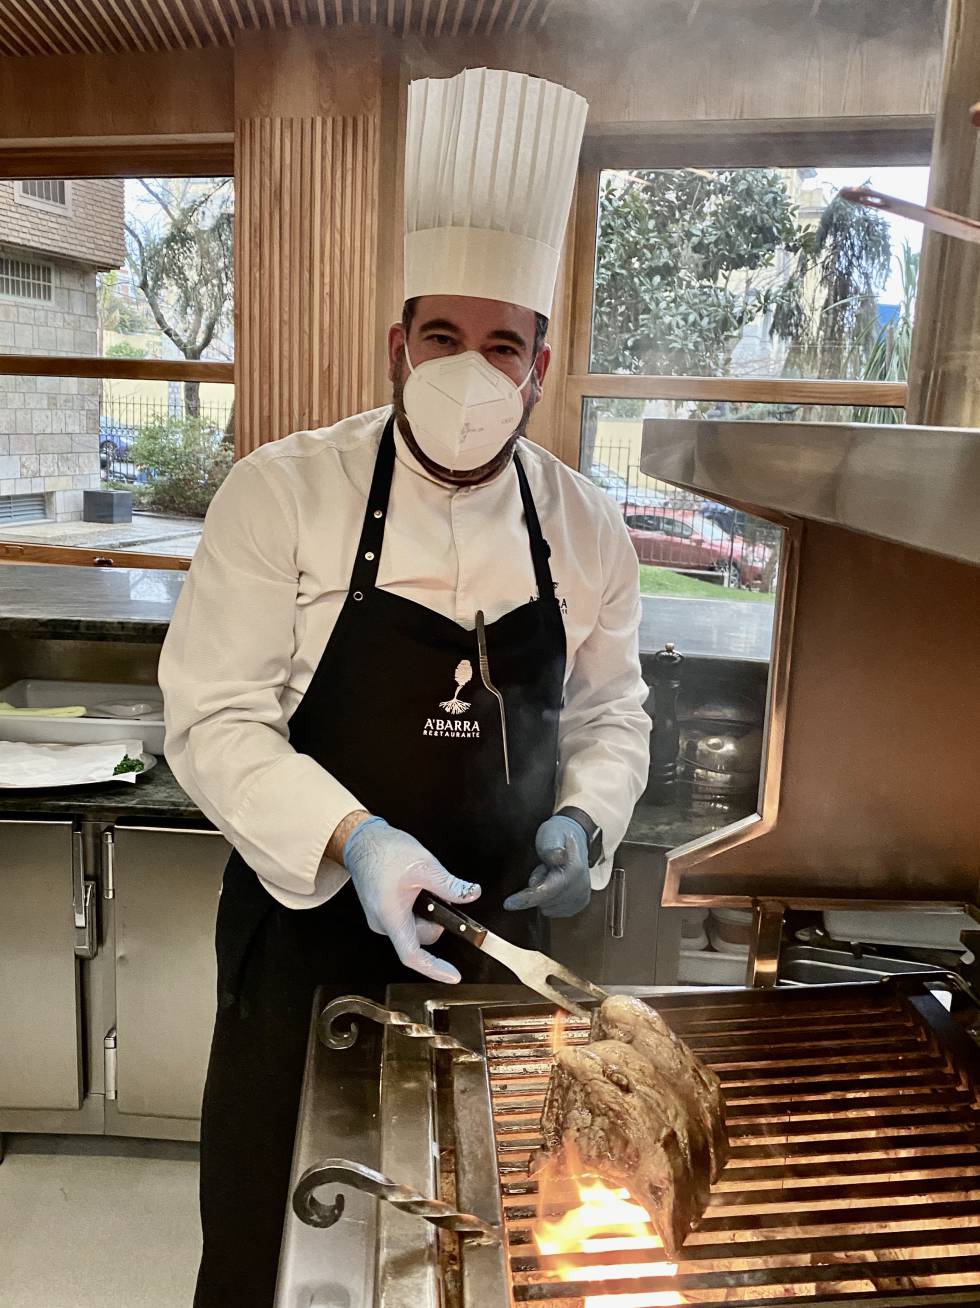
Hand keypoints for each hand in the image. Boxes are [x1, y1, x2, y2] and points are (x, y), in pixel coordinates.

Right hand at [343, 817, 480, 982]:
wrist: (363, 841)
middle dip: (436, 920)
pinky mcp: (382, 912)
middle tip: (439, 895)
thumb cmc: (385, 852)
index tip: (453, 975)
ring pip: (415, 928)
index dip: (434, 969)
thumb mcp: (424, 865)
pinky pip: (407, 919)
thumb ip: (450, 885)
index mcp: (391, 917)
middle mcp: (382, 923)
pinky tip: (416, 889)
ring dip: (427, 912)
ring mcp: (381, 918)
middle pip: (420, 938)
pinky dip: (419, 909)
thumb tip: (471, 894)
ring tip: (424, 887)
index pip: (412, 956)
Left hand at [503, 815, 590, 917]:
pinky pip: (553, 911)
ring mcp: (581, 898)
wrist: (574, 838)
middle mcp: (581, 888)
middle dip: (536, 888)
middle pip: (545, 902)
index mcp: (574, 871)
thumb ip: (551, 846)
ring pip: (547, 908)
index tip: (507, 904)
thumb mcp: (551, 834)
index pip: (547, 891)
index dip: (526, 899)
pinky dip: (548, 900)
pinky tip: (552, 884)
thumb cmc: (557, 834)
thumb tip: (557, 857)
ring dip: (542, 894)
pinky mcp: (578, 905)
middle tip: (540, 868)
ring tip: (547, 874)